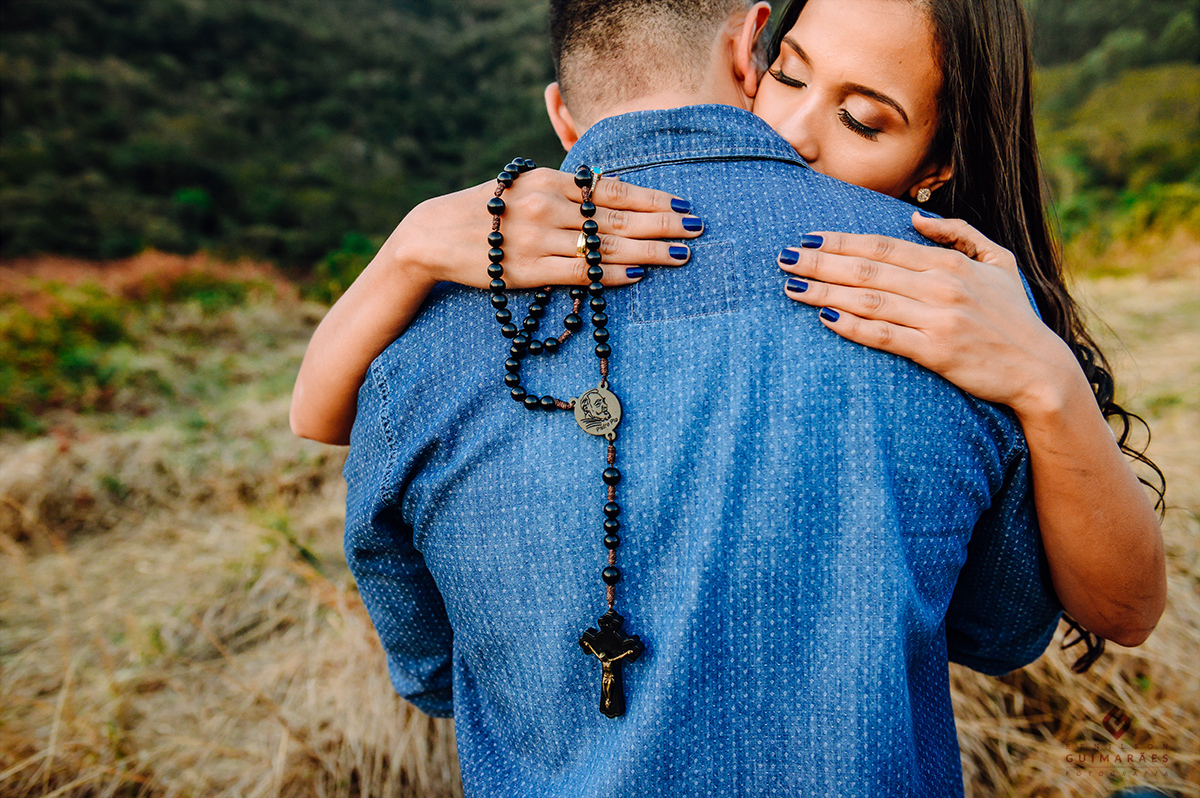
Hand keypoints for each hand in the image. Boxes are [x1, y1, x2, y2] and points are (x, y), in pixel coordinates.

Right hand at [386, 167, 702, 290]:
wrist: (431, 238)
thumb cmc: (485, 214)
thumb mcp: (523, 189)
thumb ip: (563, 193)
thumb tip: (609, 194)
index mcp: (549, 181)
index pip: (611, 189)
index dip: (651, 197)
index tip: (683, 203)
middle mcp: (547, 205)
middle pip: (617, 216)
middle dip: (662, 222)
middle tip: (698, 227)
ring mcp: (538, 238)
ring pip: (605, 245)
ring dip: (648, 249)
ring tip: (682, 253)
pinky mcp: (528, 271)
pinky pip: (579, 272)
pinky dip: (611, 272)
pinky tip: (639, 273)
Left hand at [777, 213, 1079, 414]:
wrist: (1039, 369)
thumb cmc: (1015, 317)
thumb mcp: (1000, 262)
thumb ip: (959, 234)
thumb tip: (917, 218)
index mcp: (949, 264)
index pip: (882, 246)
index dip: (841, 240)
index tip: (808, 237)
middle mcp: (940, 287)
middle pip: (866, 269)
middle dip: (821, 261)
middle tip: (784, 257)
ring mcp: (936, 320)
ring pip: (868, 300)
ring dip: (825, 291)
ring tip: (792, 286)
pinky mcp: (935, 352)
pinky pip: (883, 335)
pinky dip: (851, 325)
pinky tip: (823, 317)